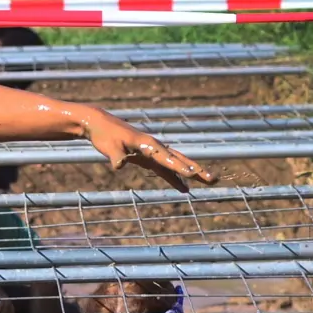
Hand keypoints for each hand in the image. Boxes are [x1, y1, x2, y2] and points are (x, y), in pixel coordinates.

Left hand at [82, 111, 217, 191]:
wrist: (100, 124)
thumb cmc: (105, 135)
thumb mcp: (108, 146)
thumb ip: (115, 155)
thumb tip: (118, 165)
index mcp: (148, 144)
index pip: (167, 158)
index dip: (179, 167)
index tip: (193, 174)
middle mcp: (154, 147)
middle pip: (179, 160)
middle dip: (195, 169)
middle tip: (212, 179)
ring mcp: (152, 152)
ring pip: (175, 164)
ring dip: (190, 173)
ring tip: (207, 181)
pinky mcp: (147, 157)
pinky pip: (165, 169)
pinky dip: (174, 178)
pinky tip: (184, 188)